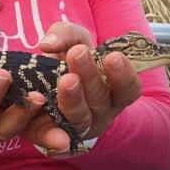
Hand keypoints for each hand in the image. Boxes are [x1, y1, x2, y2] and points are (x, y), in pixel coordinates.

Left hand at [23, 22, 140, 150]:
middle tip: (77, 54)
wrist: (42, 81)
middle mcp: (100, 111)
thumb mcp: (73, 40)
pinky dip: (47, 128)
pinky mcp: (52, 134)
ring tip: (65, 79)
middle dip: (89, 76)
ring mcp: (78, 126)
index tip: (113, 56)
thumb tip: (48, 44)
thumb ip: (66, 34)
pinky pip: (50, 134)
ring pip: (79, 118)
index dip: (124, 76)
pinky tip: (41, 108)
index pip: (128, 89)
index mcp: (113, 89)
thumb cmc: (69, 58)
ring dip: (72, 98)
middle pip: (100, 99)